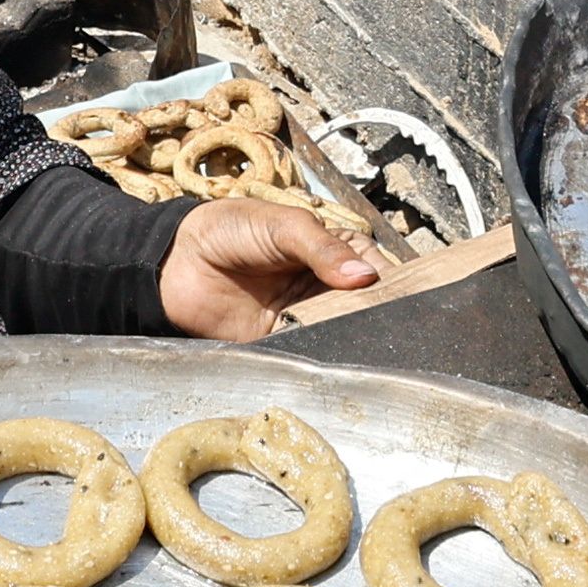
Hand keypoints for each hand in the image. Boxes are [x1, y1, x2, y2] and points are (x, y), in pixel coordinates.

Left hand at [156, 198, 383, 339]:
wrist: (176, 263)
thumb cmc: (229, 229)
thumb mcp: (283, 226)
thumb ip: (324, 249)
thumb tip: (365, 276)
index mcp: (335, 250)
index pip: (377, 270)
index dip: (392, 285)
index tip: (411, 302)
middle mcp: (327, 286)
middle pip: (366, 308)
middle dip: (378, 318)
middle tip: (393, 330)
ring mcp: (306, 316)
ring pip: (342, 333)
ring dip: (353, 340)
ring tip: (370, 349)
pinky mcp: (283, 342)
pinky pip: (311, 352)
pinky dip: (322, 356)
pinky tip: (333, 360)